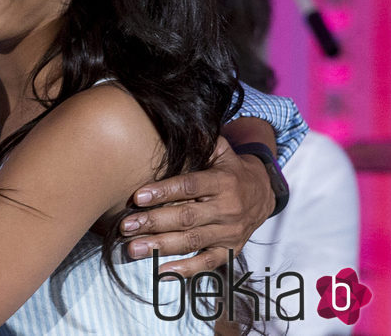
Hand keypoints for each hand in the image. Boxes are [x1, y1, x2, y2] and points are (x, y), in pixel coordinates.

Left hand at [119, 136, 273, 275]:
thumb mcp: (220, 150)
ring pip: (193, 241)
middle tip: (126, 226)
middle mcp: (228, 208)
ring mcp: (230, 232)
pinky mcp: (230, 250)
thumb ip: (201, 140)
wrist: (264, 193)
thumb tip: (177, 117)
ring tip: (133, 248)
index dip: (163, 191)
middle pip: (186, 217)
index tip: (137, 196)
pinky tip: (161, 271)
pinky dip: (185, 269)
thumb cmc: (229, 168)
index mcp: (223, 181)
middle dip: (153, 222)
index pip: (190, 186)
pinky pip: (208, 263)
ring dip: (161, 247)